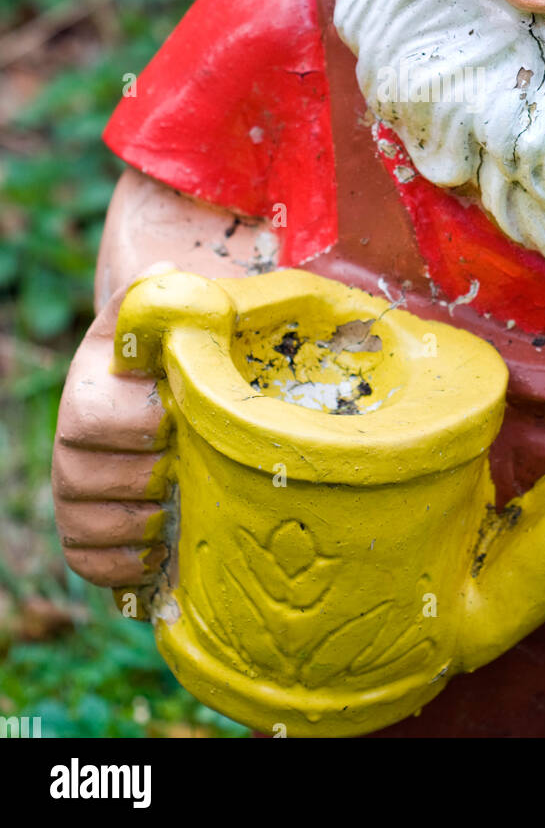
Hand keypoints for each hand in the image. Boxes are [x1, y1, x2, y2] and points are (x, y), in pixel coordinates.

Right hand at [52, 276, 172, 598]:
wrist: (165, 389)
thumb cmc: (174, 355)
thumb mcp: (170, 320)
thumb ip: (165, 298)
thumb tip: (167, 270)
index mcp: (88, 385)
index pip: (89, 418)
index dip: (135, 426)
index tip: (176, 420)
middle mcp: (70, 440)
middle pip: (81, 477)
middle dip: (139, 479)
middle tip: (182, 471)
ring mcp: (74, 490)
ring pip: (83, 524)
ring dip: (136, 524)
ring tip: (175, 508)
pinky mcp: (85, 534)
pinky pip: (88, 563)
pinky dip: (123, 566)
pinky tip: (160, 548)